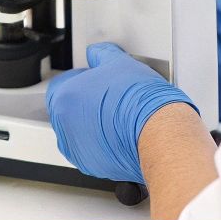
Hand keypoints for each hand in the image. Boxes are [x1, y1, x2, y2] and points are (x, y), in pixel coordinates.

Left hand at [46, 42, 195, 184]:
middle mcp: (65, 126)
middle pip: (67, 108)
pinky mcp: (91, 165)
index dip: (81, 78)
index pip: (61, 84)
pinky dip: (100, 143)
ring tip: (116, 116)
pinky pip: (90, 151)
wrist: (159, 133)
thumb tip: (97, 54)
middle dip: (83, 102)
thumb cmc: (140, 102)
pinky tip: (118, 134)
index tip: (95, 79)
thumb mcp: (120, 63)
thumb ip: (101, 55)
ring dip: (90, 124)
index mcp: (65, 99)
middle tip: (107, 96)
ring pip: (77, 131)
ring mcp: (77, 148)